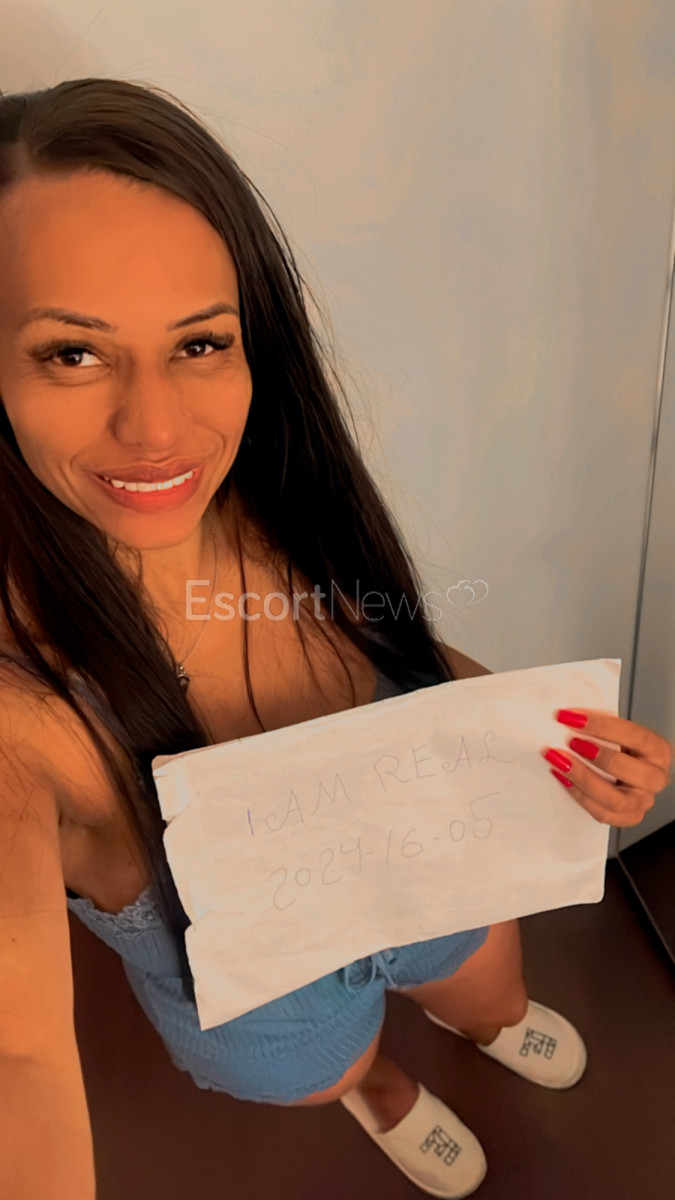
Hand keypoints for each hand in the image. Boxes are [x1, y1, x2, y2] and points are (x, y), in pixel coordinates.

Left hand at [541, 709, 672, 826]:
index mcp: (658, 750)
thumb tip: (568, 716)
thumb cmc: (619, 746)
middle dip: (598, 756)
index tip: (572, 718)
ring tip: (559, 761)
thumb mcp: (617, 731)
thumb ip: (599, 724)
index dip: (602, 726)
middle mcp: (655, 777)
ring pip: (614, 799)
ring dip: (583, 778)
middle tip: (571, 742)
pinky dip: (579, 795)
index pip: (635, 736)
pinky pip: (602, 813)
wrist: (623, 771)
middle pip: (629, 770)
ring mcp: (642, 801)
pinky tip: (562, 778)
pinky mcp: (627, 817)